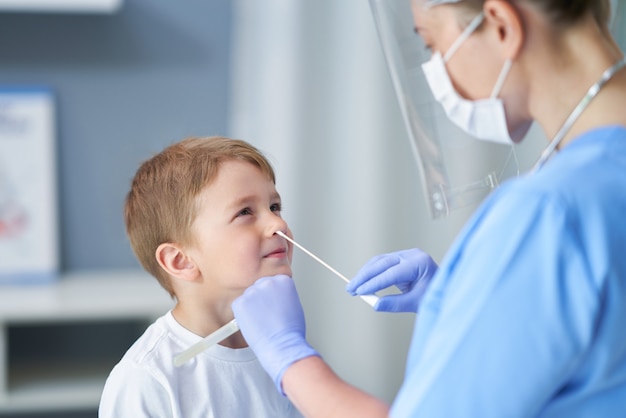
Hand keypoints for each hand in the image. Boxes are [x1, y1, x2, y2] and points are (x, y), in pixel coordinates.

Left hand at [232, 275, 318, 393]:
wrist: (282, 344)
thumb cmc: (291, 330)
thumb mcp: (293, 304)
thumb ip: (282, 294)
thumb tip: (273, 296)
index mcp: (283, 280)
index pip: (273, 282)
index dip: (272, 295)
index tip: (274, 304)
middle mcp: (268, 282)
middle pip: (260, 286)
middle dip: (261, 298)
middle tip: (266, 314)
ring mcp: (253, 291)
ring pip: (249, 296)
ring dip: (251, 306)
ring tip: (261, 321)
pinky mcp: (240, 302)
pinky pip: (239, 305)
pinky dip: (242, 314)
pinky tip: (253, 323)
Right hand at [346, 248, 436, 312]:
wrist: (445, 290)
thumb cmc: (435, 296)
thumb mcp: (416, 303)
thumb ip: (395, 304)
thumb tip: (374, 304)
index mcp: (420, 263)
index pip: (391, 273)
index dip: (373, 283)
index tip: (360, 292)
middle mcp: (412, 255)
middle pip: (382, 263)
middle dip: (364, 277)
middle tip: (351, 289)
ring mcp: (406, 254)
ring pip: (379, 261)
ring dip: (365, 273)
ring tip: (353, 287)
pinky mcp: (401, 258)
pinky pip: (382, 263)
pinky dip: (371, 272)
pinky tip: (363, 282)